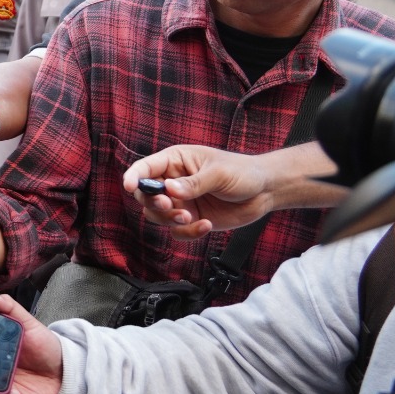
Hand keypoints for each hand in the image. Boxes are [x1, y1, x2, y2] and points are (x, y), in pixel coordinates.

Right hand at [123, 145, 271, 238]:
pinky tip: (206, 225)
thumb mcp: (218, 173)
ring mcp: (180, 202)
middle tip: (169, 205)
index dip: (134, 177)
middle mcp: (172, 182)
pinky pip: (177, 231)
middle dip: (154, 203)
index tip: (129, 187)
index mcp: (175, 161)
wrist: (265, 192)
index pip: (145, 168)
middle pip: (145, 195)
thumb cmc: (242, 172)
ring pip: (157, 216)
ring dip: (169, 220)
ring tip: (190, 218)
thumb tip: (170, 190)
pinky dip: (188, 232)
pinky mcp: (190, 220)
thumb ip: (193, 183)